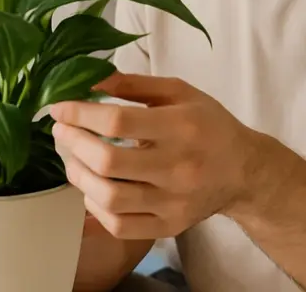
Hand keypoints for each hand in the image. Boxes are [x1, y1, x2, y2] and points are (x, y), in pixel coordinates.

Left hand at [48, 71, 261, 240]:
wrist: (245, 171)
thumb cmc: (208, 124)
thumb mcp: (179, 92)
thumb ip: (134, 85)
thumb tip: (91, 80)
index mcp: (181, 127)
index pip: (118, 122)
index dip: (81, 114)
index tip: (59, 107)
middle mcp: (178, 168)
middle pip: (108, 162)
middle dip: (73, 144)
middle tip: (60, 131)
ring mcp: (173, 202)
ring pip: (110, 198)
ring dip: (79, 176)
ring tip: (72, 158)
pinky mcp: (169, 226)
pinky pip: (120, 226)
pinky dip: (95, 208)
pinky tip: (91, 188)